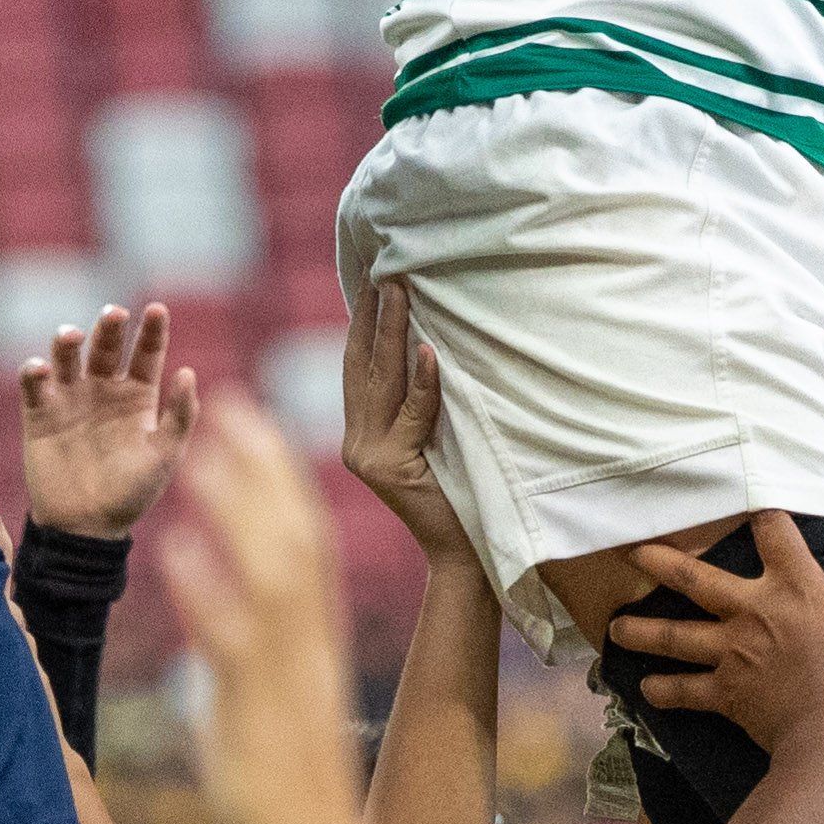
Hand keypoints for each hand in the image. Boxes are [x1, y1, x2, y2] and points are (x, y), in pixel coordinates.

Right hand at [19, 303, 198, 540]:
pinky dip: (34, 371)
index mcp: (138, 396)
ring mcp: (71, 399)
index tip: (158, 309)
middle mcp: (104, 390)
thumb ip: (181, 416)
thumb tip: (188, 371)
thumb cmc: (132, 494)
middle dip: (109, 326)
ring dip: (66, 340)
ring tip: (72, 336)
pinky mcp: (39, 415)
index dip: (152, 330)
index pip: (147, 353)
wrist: (86, 530)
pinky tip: (40, 369)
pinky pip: (34, 385)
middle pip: (106, 346)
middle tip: (114, 313)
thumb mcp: (164, 456)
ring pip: (67, 357)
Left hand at [163, 395, 397, 823]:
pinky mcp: (256, 719)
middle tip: (230, 401)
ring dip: (237, 507)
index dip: (279, 481)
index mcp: (313, 647)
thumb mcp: (279, 710)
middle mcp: (306, 651)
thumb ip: (258, 654)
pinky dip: (206, 593)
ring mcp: (285, 681)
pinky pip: (229, 645)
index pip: (304, 544)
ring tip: (200, 450)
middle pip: (293, 539)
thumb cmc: (297, 802)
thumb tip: (227, 607)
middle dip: (262, 468)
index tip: (252, 426)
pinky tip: (173, 550)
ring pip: (269, 573)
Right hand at [341, 273, 457, 562]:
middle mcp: (357, 443)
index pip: (359, 366)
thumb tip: (429, 338)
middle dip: (373, 316)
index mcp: (363, 433)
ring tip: (401, 290)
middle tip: (384, 270)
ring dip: (394, 332)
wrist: (466, 553)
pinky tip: (429, 351)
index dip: (363, 322)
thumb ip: (422, 400)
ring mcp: (368, 457)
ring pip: (381, 382)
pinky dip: (424, 383)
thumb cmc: (463, 491)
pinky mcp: (390, 470)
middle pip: (363, 366)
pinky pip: (412, 415)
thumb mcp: (437, 435)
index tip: (371, 277)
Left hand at [613, 513, 823, 764]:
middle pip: (696, 576)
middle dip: (662, 561)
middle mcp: (756, 611)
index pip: (775, 532)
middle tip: (635, 552)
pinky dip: (662, 691)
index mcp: (801, 588)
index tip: (748, 504)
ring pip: (673, 634)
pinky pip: (683, 691)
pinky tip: (643, 691)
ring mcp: (734, 653)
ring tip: (615, 626)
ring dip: (641, 629)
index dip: (761, 513)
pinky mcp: (724, 694)